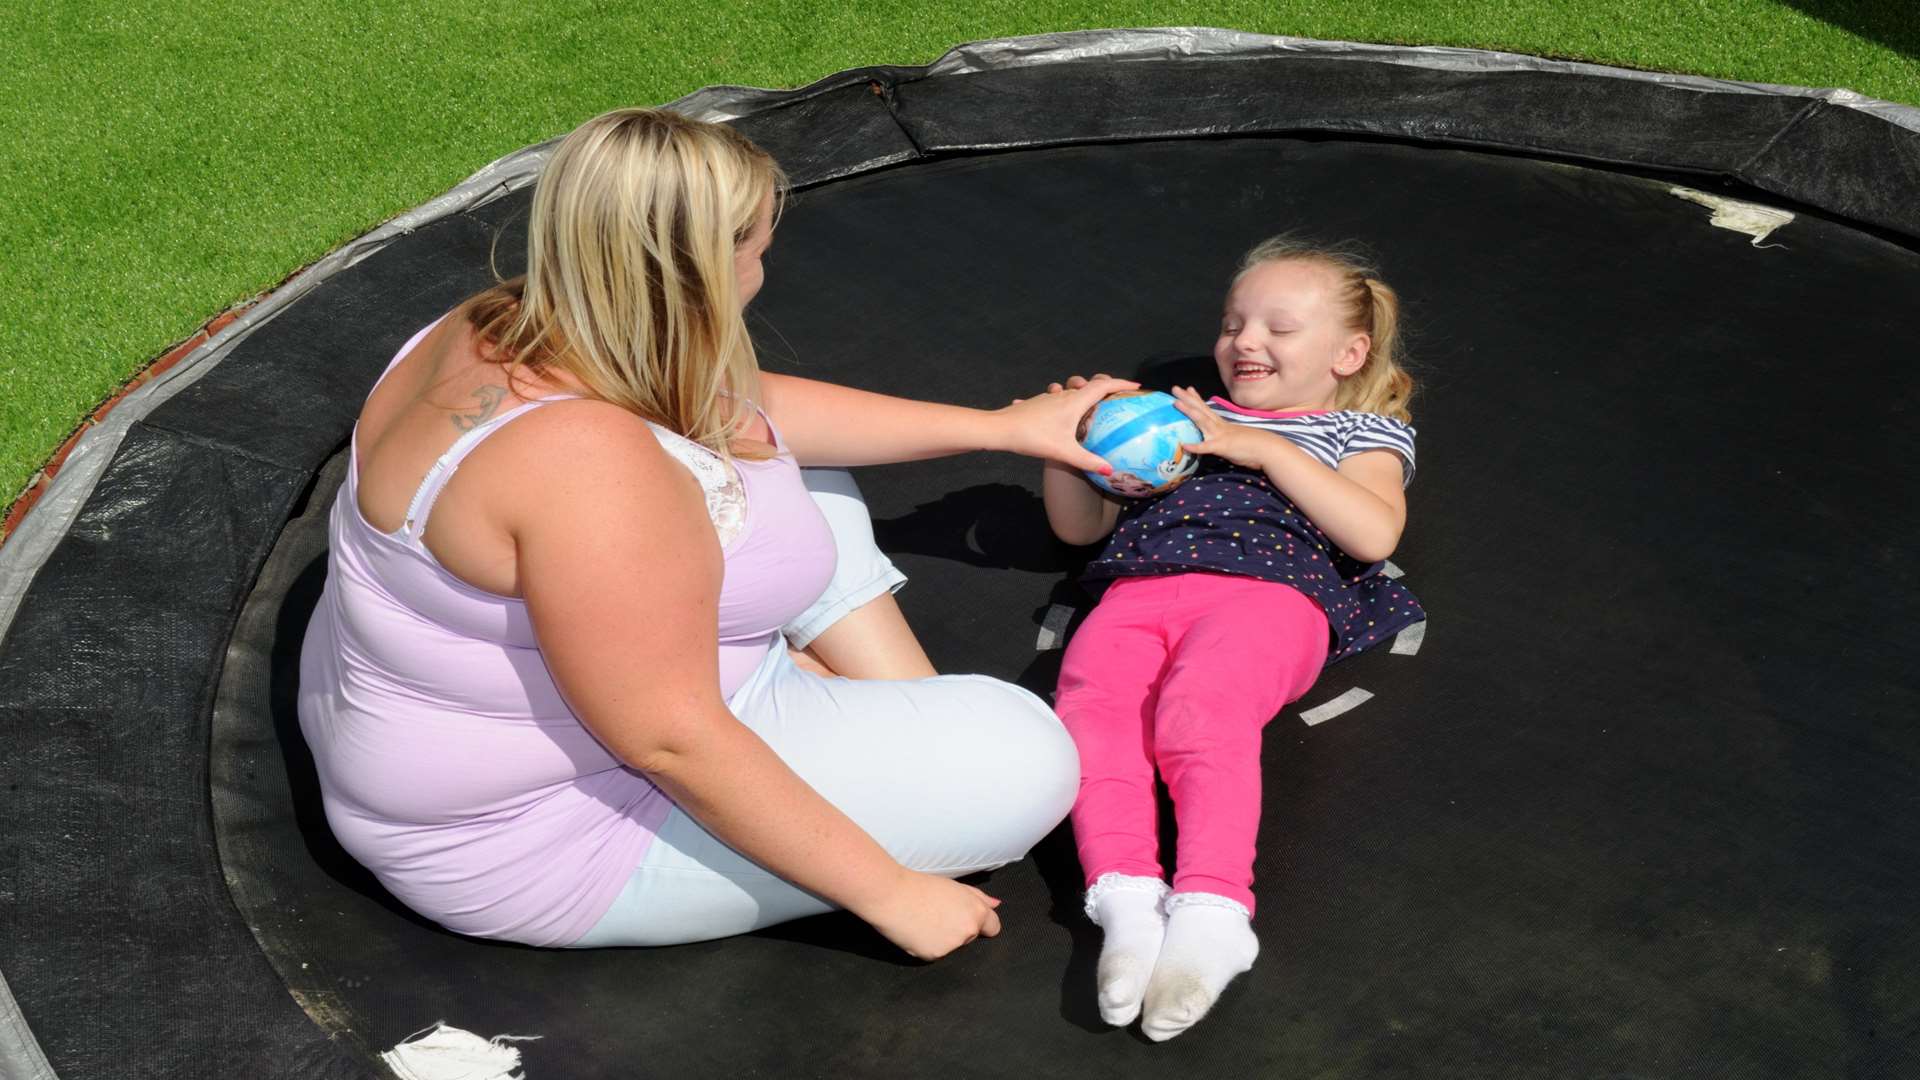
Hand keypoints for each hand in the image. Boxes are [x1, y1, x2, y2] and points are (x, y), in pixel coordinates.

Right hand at [858, 868, 1003, 960]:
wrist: (891, 896)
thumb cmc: (921, 886)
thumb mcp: (954, 887)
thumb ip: (979, 898)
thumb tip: (996, 905)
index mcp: (976, 912)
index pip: (993, 927)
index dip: (982, 924)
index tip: (968, 920)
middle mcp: (967, 931)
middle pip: (970, 936)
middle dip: (958, 928)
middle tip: (937, 913)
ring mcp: (951, 946)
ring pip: (952, 946)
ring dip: (942, 938)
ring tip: (923, 920)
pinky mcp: (933, 956)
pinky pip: (934, 953)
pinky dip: (927, 945)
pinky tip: (916, 931)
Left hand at [1000, 373, 1138, 473]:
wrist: (999, 429)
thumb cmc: (1032, 437)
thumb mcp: (1063, 451)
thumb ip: (1087, 461)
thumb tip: (1109, 469)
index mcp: (1074, 401)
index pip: (1103, 385)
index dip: (1121, 383)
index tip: (1136, 386)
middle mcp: (1064, 395)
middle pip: (1089, 384)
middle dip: (1104, 385)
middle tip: (1115, 396)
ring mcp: (1049, 398)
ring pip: (1071, 389)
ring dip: (1081, 392)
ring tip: (1087, 405)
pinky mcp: (1037, 403)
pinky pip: (1055, 398)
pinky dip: (1062, 401)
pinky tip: (1054, 415)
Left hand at [1169, 385, 1285, 470]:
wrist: (1267, 449)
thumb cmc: (1253, 446)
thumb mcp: (1235, 438)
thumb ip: (1224, 437)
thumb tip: (1217, 439)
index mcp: (1222, 424)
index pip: (1207, 409)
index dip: (1196, 399)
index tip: (1188, 388)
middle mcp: (1219, 426)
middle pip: (1201, 409)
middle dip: (1187, 399)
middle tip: (1174, 388)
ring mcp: (1220, 435)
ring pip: (1202, 421)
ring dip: (1189, 411)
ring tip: (1176, 403)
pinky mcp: (1222, 446)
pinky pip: (1206, 447)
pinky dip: (1195, 446)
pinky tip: (1184, 445)